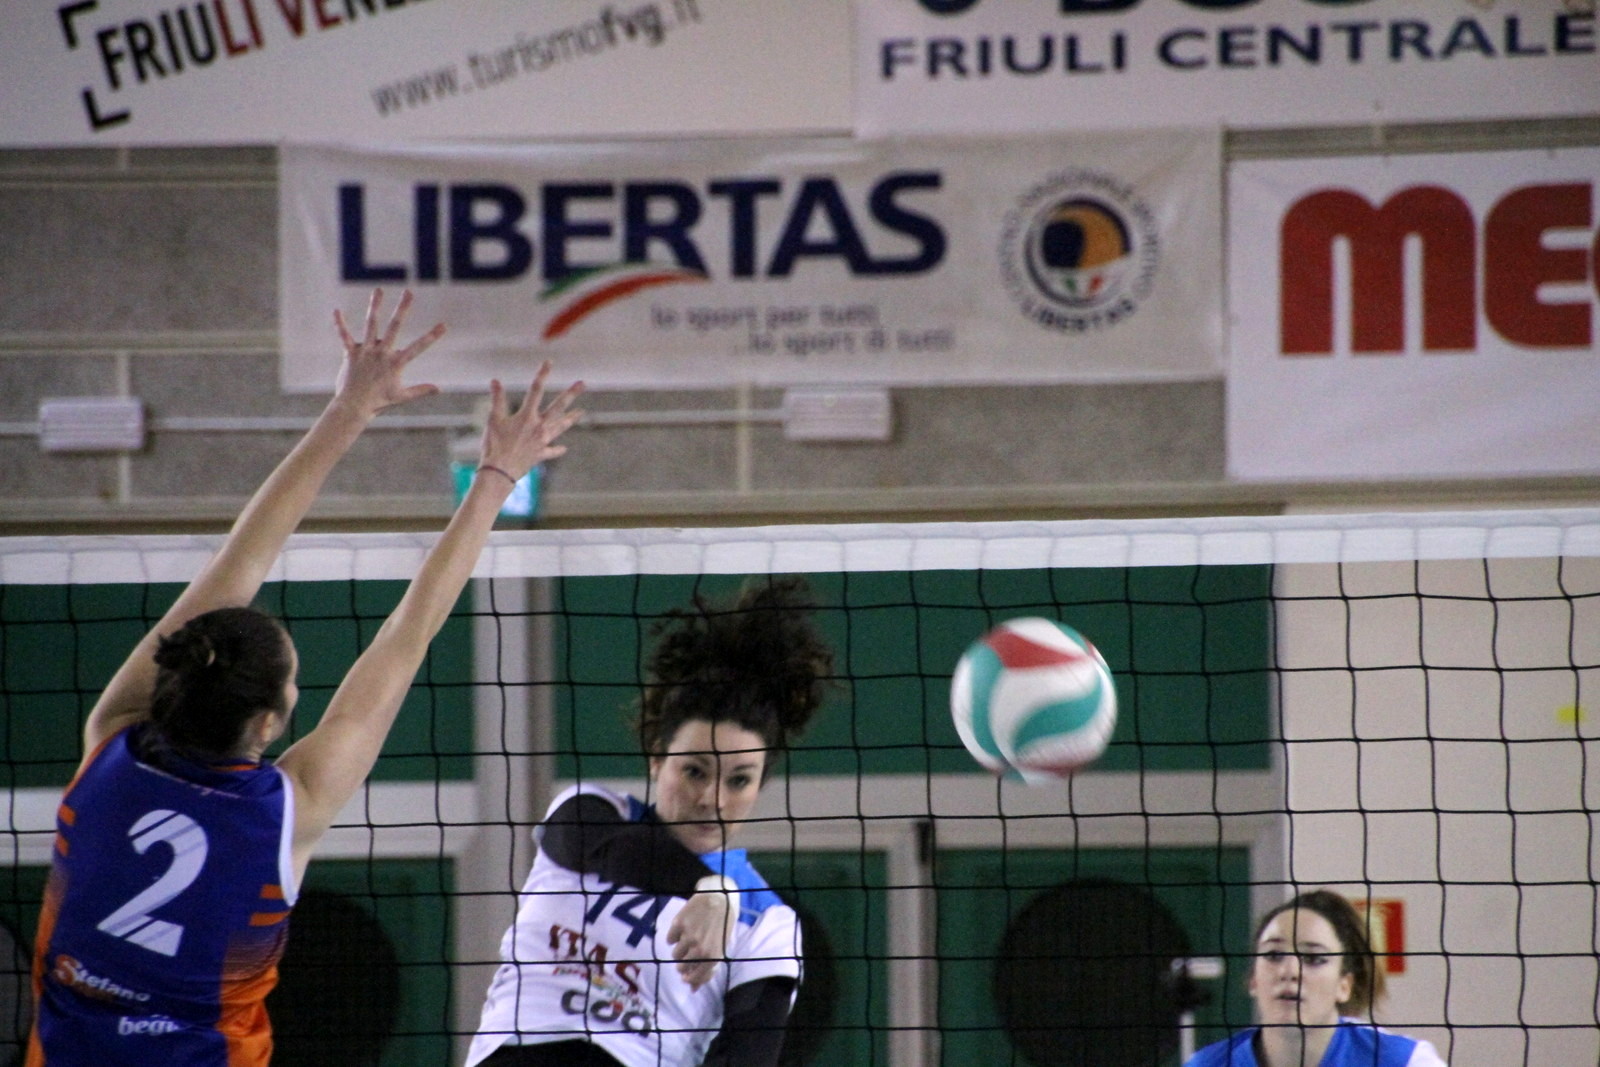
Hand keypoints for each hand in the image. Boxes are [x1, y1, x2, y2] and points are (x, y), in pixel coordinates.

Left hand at [331, 288, 443, 418]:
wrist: (354, 407)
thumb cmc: (379, 402)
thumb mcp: (402, 396)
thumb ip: (421, 390)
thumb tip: (439, 389)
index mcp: (396, 363)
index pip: (418, 347)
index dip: (432, 336)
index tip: (443, 325)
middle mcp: (382, 354)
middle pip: (394, 327)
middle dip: (403, 309)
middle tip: (409, 292)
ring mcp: (365, 352)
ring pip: (371, 324)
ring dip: (375, 306)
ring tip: (378, 290)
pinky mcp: (350, 354)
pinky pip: (344, 336)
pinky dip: (340, 324)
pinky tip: (336, 310)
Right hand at [478, 361, 585, 482]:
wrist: (499, 472)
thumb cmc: (494, 445)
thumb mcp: (493, 420)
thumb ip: (497, 399)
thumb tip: (495, 381)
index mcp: (527, 416)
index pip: (536, 390)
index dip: (542, 374)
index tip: (549, 362)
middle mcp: (539, 427)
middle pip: (558, 407)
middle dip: (571, 394)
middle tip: (582, 384)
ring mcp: (542, 441)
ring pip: (560, 427)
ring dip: (570, 419)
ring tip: (581, 412)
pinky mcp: (540, 455)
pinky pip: (552, 451)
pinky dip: (557, 449)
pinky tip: (563, 448)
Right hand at [666, 885, 736, 991]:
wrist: (719, 897)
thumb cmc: (722, 925)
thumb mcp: (720, 948)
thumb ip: (708, 970)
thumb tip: (692, 990)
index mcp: (712, 956)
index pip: (695, 977)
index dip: (689, 979)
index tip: (686, 976)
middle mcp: (699, 948)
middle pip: (681, 968)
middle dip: (683, 965)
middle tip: (689, 955)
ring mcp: (688, 936)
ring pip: (675, 954)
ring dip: (680, 950)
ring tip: (688, 939)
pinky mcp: (679, 924)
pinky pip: (670, 939)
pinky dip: (674, 936)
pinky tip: (683, 929)